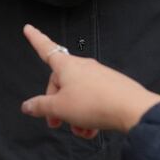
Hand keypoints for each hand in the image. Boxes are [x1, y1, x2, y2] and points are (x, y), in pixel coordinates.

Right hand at [19, 25, 159, 136]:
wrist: (132, 109)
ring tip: (80, 130)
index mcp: (66, 66)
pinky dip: (89, 113)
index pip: (46, 49)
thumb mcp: (59, 108)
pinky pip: (94, 99)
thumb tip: (27, 105)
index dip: (35, 39)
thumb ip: (40, 106)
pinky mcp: (112, 86)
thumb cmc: (95, 104)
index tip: (28, 28)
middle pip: (61, 83)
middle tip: (56, 122)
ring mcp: (99, 75)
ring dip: (75, 114)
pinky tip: (92, 129)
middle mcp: (83, 66)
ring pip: (78, 95)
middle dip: (56, 104)